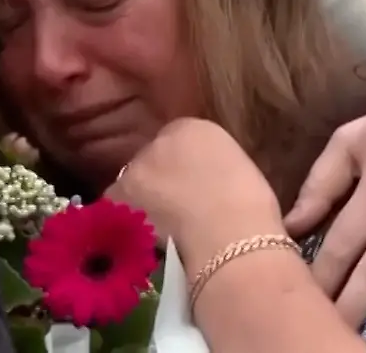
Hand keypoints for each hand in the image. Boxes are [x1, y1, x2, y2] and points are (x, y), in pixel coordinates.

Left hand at [105, 118, 284, 268]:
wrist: (230, 237)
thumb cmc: (250, 210)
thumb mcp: (240, 173)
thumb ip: (214, 166)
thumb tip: (202, 182)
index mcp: (197, 128)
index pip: (179, 140)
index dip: (182, 167)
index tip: (191, 188)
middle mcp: (161, 139)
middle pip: (152, 158)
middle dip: (159, 180)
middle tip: (174, 210)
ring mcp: (138, 165)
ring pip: (132, 182)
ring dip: (139, 199)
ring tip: (156, 228)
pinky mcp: (120, 195)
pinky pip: (114, 206)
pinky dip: (122, 220)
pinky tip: (138, 238)